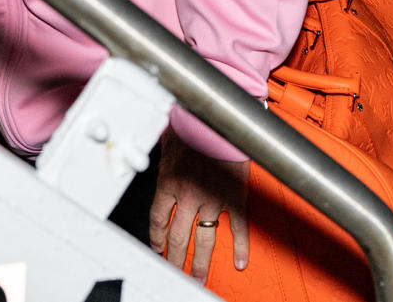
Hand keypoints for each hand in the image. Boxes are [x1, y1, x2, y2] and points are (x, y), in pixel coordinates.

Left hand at [148, 129, 249, 281]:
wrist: (219, 115)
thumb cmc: (192, 122)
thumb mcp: (166, 140)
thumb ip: (163, 158)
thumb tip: (153, 156)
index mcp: (168, 182)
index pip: (158, 220)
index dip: (156, 238)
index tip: (157, 249)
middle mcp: (188, 195)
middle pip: (178, 237)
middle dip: (175, 259)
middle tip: (174, 273)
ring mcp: (213, 199)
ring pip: (204, 239)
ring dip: (201, 262)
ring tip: (198, 278)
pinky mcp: (235, 197)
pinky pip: (237, 227)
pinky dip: (239, 246)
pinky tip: (238, 262)